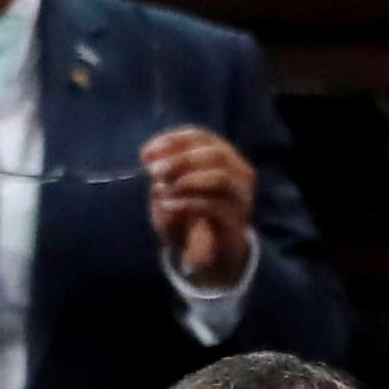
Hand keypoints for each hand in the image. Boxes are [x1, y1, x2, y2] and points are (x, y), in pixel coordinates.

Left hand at [142, 124, 256, 287]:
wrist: (208, 252)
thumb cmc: (187, 212)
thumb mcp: (169, 187)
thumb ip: (162, 170)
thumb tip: (149, 156)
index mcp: (222, 156)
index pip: (200, 136)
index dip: (172, 141)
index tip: (146, 154)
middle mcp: (239, 172)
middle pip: (215, 154)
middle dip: (180, 160)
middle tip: (154, 171)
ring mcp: (241, 197)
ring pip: (221, 177)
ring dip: (187, 180)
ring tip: (162, 188)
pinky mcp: (237, 221)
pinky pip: (215, 206)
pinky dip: (187, 203)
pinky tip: (168, 205)